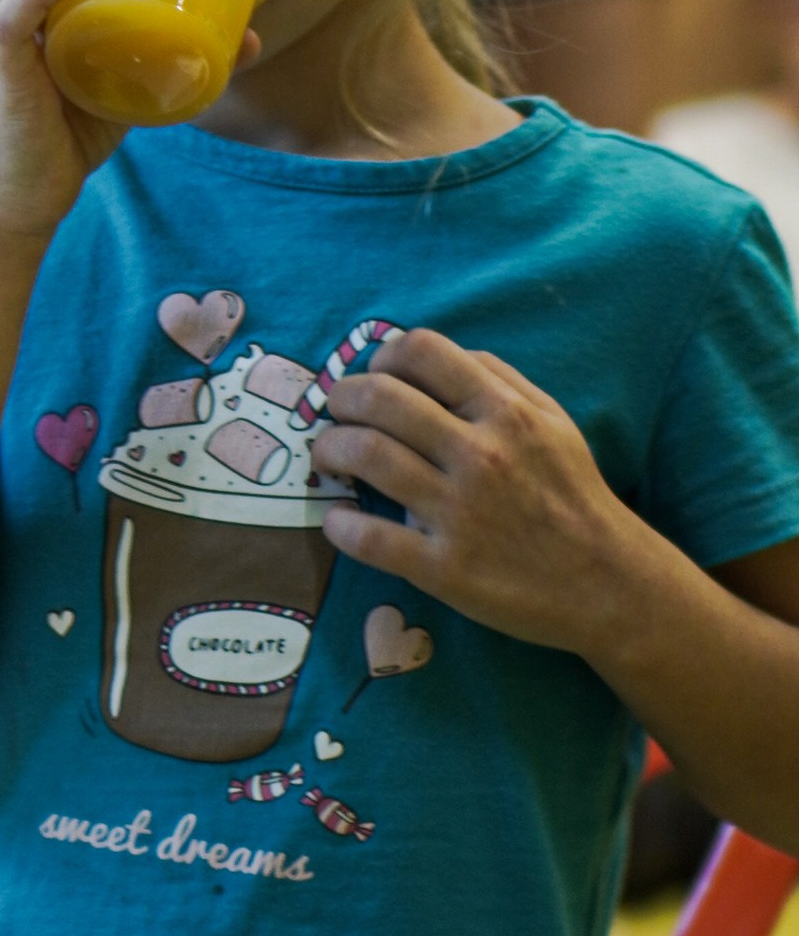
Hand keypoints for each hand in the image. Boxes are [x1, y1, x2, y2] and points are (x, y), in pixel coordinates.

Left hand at [311, 328, 642, 650]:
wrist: (609, 585)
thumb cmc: (575, 497)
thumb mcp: (554, 423)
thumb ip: (501, 380)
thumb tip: (439, 356)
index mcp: (506, 413)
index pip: (422, 351)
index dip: (383, 355)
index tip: (373, 374)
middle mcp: (480, 455)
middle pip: (381, 397)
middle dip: (341, 396)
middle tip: (334, 410)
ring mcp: (460, 512)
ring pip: (367, 456)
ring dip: (330, 448)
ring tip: (326, 455)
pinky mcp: (445, 568)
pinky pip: (371, 537)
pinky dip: (340, 524)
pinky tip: (337, 519)